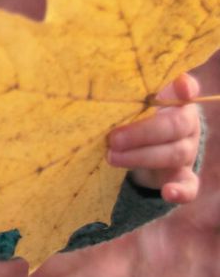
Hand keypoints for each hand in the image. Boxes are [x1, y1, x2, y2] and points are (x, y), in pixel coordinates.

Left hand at [107, 72, 202, 204]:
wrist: (139, 148)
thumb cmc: (129, 118)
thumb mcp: (125, 104)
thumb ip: (119, 96)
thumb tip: (86, 83)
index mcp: (173, 101)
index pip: (183, 89)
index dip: (183, 87)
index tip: (181, 88)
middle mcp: (186, 124)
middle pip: (174, 126)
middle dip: (141, 133)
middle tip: (112, 139)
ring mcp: (187, 151)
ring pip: (175, 153)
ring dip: (142, 157)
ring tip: (111, 157)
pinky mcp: (183, 176)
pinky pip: (189, 185)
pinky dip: (181, 191)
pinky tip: (169, 194)